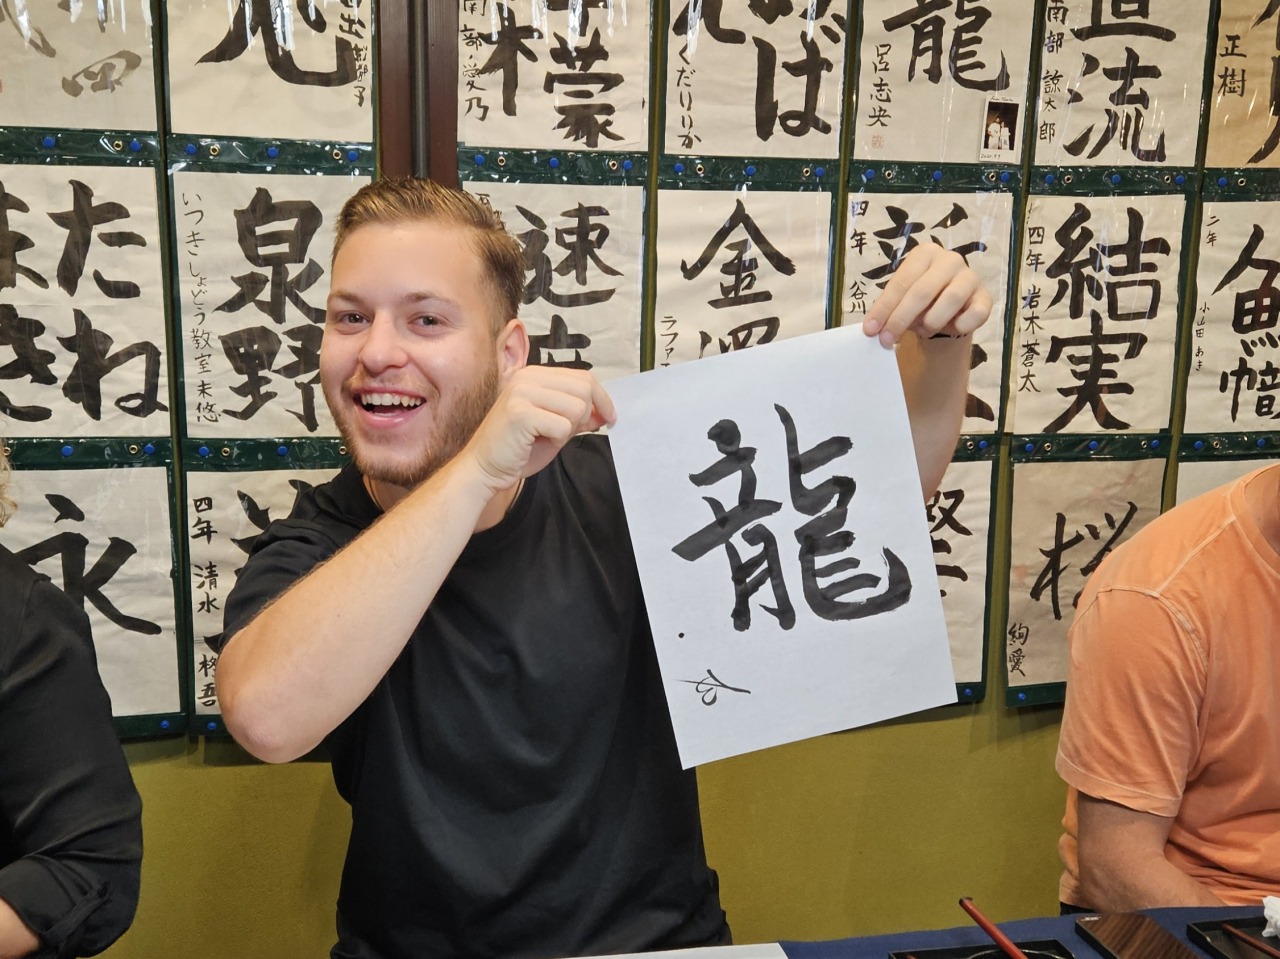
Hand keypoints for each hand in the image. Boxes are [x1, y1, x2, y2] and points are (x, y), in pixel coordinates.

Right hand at [463, 366, 615, 493]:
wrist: (484, 468)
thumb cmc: (518, 448)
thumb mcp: (553, 425)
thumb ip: (576, 414)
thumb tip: (605, 411)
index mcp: (535, 375)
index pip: (583, 377)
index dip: (602, 398)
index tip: (609, 417)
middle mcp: (528, 378)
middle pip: (584, 389)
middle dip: (587, 415)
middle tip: (568, 433)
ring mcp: (522, 393)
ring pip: (577, 408)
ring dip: (569, 429)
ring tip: (548, 436)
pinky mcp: (520, 414)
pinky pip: (563, 427)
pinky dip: (558, 440)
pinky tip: (538, 442)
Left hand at [863, 245, 992, 346]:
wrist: (950, 307)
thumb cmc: (921, 300)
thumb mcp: (901, 300)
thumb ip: (888, 309)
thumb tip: (872, 328)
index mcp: (925, 254)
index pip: (901, 283)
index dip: (884, 309)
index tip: (870, 331)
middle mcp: (950, 260)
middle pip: (922, 291)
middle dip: (901, 319)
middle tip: (887, 339)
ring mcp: (970, 277)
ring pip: (951, 300)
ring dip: (931, 322)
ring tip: (923, 331)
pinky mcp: (985, 297)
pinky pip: (975, 314)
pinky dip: (959, 326)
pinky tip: (950, 328)